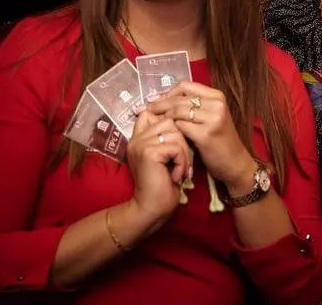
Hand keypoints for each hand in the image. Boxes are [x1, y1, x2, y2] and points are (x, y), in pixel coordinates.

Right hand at [127, 108, 191, 224]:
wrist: (152, 208)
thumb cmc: (163, 185)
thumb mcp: (165, 158)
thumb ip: (167, 139)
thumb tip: (183, 121)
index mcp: (138, 137)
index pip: (153, 113)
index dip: (170, 121)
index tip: (179, 141)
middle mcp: (136, 138)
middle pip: (169, 121)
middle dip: (182, 141)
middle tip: (183, 162)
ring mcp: (140, 144)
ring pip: (175, 133)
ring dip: (184, 153)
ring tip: (180, 170)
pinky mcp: (149, 152)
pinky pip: (176, 147)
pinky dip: (182, 162)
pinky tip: (176, 176)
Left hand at [148, 81, 256, 191]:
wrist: (235, 163)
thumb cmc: (219, 141)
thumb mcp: (210, 118)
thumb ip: (193, 108)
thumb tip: (162, 100)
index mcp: (216, 96)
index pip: (185, 86)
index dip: (166, 93)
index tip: (152, 100)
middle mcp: (216, 104)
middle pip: (178, 98)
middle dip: (158, 104)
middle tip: (142, 110)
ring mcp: (213, 118)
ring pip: (177, 111)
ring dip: (162, 118)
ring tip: (151, 123)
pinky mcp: (206, 134)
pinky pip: (180, 127)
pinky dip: (170, 130)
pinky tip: (163, 135)